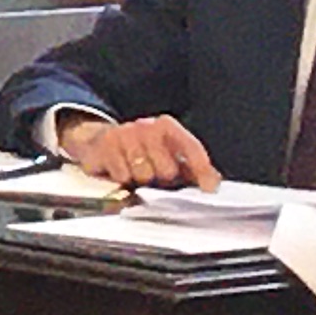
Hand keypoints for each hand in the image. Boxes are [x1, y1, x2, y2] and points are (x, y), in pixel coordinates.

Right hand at [56, 111, 217, 190]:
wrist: (101, 141)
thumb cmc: (142, 151)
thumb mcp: (169, 155)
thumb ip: (193, 169)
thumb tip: (214, 182)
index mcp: (167, 126)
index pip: (191, 147)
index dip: (202, 170)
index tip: (208, 188)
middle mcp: (146, 126)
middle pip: (167, 169)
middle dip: (162, 177)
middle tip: (155, 173)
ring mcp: (125, 134)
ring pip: (144, 174)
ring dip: (140, 178)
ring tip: (137, 171)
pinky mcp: (105, 145)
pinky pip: (122, 175)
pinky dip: (122, 178)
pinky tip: (121, 169)